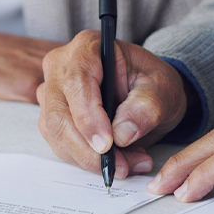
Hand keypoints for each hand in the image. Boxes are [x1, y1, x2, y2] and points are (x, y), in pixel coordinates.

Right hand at [37, 30, 188, 178]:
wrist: (148, 93)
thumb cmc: (152, 83)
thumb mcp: (162, 90)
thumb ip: (146, 107)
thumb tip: (122, 134)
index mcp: (87, 47)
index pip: (77, 82)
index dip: (89, 117)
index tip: (108, 145)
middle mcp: (61, 67)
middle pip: (59, 113)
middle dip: (89, 149)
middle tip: (121, 166)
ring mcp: (52, 92)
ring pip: (56, 134)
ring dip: (90, 158)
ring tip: (128, 164)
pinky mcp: (52, 116)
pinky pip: (60, 145)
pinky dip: (86, 161)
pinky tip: (116, 161)